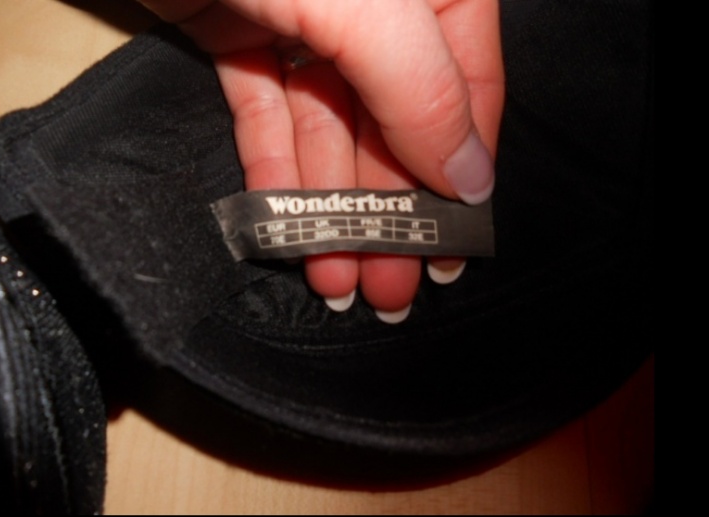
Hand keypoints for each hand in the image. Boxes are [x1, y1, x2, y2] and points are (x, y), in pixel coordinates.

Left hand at [138, 0, 503, 321]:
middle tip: (391, 291)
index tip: (453, 252)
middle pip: (393, 128)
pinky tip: (285, 230)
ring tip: (341, 282)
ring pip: (330, 132)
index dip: (459, 179)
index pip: (466, 95)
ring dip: (332, 210)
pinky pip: (268, 115)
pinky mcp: (240, 32)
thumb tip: (472, 175)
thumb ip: (423, 87)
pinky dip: (275, 172)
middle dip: (389, 214)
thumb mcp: (364, 3)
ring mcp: (305, 21)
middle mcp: (375, 10)